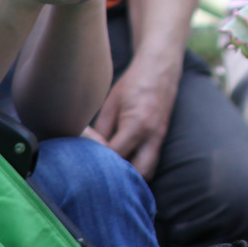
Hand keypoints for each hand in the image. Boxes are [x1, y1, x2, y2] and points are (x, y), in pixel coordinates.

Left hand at [91, 57, 179, 178]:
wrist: (160, 68)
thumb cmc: (134, 83)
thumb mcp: (111, 103)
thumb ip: (101, 129)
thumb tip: (89, 150)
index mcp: (137, 125)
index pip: (116, 155)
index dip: (99, 161)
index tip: (86, 160)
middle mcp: (152, 136)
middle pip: (138, 173)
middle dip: (120, 178)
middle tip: (102, 174)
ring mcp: (159, 139)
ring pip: (148, 172)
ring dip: (132, 175)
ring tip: (113, 171)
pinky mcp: (161, 138)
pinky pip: (151, 162)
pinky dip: (138, 168)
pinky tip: (124, 163)